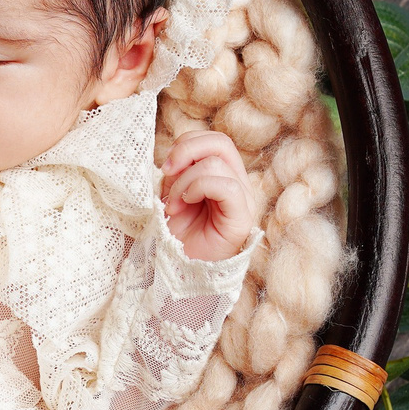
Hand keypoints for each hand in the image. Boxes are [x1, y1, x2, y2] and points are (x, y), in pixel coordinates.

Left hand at [160, 131, 254, 260]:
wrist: (178, 269)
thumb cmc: (176, 234)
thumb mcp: (172, 193)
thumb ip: (178, 172)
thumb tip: (176, 156)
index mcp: (222, 175)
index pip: (213, 140)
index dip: (186, 144)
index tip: (165, 167)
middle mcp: (237, 183)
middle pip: (220, 142)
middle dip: (186, 151)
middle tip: (167, 173)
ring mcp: (243, 200)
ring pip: (217, 163)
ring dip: (184, 181)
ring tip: (173, 204)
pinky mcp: (242, 217)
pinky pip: (226, 186)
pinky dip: (198, 188)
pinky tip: (184, 204)